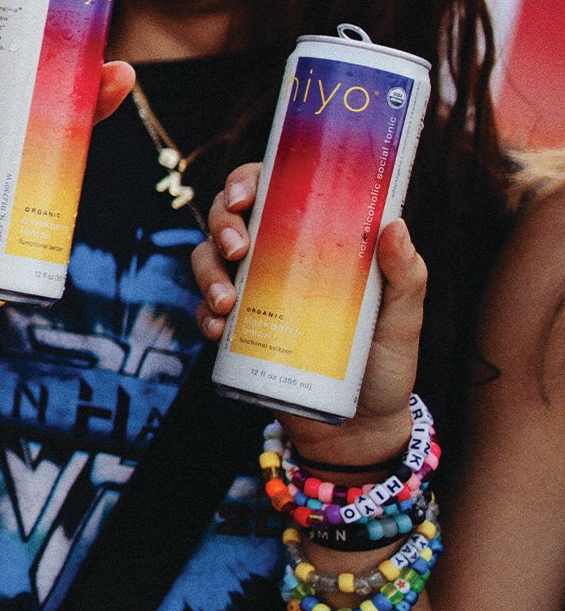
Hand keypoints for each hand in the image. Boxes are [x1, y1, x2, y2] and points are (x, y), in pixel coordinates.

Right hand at [192, 163, 423, 464]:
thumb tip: (395, 224)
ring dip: (207, 272)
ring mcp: (252, 292)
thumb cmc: (385, 363)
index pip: (271, 190)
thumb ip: (406, 275)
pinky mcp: (236, 330)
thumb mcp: (403, 317)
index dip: (246, 181)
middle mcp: (275, 256)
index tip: (245, 195)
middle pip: (228, 217)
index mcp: (312, 238)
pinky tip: (219, 330)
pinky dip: (204, 316)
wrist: (359, 429)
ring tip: (226, 303)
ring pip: (207, 259)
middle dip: (221, 224)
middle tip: (237, 249)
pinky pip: (205, 311)